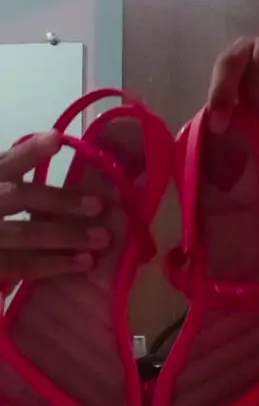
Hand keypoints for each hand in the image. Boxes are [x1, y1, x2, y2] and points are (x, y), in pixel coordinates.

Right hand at [0, 131, 108, 286]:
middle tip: (99, 205)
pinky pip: (24, 265)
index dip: (28, 153)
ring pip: (25, 233)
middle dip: (60, 200)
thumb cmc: (0, 217)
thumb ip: (13, 171)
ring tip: (102, 238)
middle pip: (17, 197)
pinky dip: (55, 264)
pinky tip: (84, 262)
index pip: (4, 164)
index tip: (56, 140)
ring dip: (66, 235)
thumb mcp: (1, 187)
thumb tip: (55, 142)